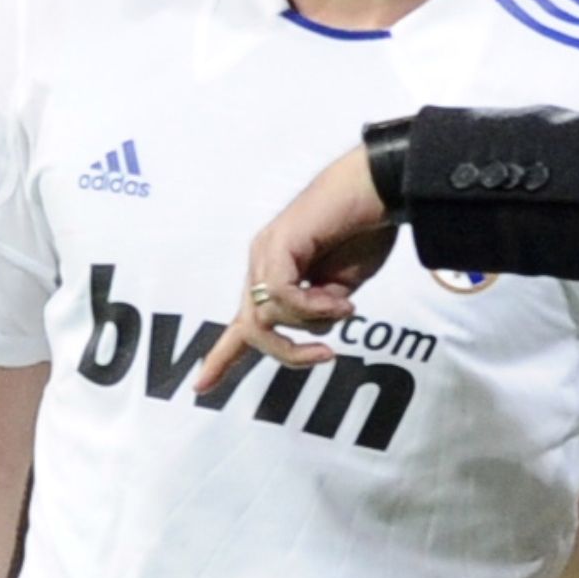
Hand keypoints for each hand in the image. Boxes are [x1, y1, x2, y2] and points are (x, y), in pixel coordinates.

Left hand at [192, 145, 400, 395]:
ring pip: (269, 316)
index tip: (200, 388)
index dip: (222, 358)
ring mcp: (266, 253)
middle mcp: (262, 263)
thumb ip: (319, 311)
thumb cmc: (365, 232)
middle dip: (288, 353)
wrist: (378, 189)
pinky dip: (314, 307)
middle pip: (253, 329)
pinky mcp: (277, 245)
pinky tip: (342, 301)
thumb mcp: (341, 289)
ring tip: (345, 303)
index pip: (242, 322)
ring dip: (313, 321)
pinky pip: (283, 296)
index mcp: (274, 274)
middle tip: (326, 356)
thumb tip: (311, 330)